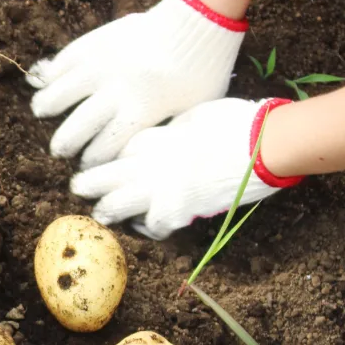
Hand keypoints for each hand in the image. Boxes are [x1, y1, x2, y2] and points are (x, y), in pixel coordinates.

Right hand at [28, 0, 246, 169]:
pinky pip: (66, 58)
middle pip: (80, 125)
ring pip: (63, 90)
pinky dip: (53, 72)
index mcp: (142, 110)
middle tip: (58, 151)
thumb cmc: (202, 70)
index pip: (106, 145)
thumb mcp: (194, 109)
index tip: (86, 163)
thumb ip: (167, 130)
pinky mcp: (99, 40)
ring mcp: (104, 62)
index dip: (92, 158)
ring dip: (47, 104)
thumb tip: (143, 151)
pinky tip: (45, 81)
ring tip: (40, 112)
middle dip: (65, 143)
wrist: (199, 20)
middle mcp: (118, 89)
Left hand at [69, 98, 299, 239]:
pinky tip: (146, 228)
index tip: (108, 162)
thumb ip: (175, 128)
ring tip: (101, 214)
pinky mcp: (177, 210)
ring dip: (107, 211)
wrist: (264, 142)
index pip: (119, 149)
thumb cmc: (240, 122)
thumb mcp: (197, 115)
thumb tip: (172, 135)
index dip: (112, 157)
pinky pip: (152, 226)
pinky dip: (148, 229)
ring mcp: (160, 187)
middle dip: (88, 183)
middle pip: (103, 175)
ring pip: (115, 204)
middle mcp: (150, 161)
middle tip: (79, 188)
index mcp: (156, 135)